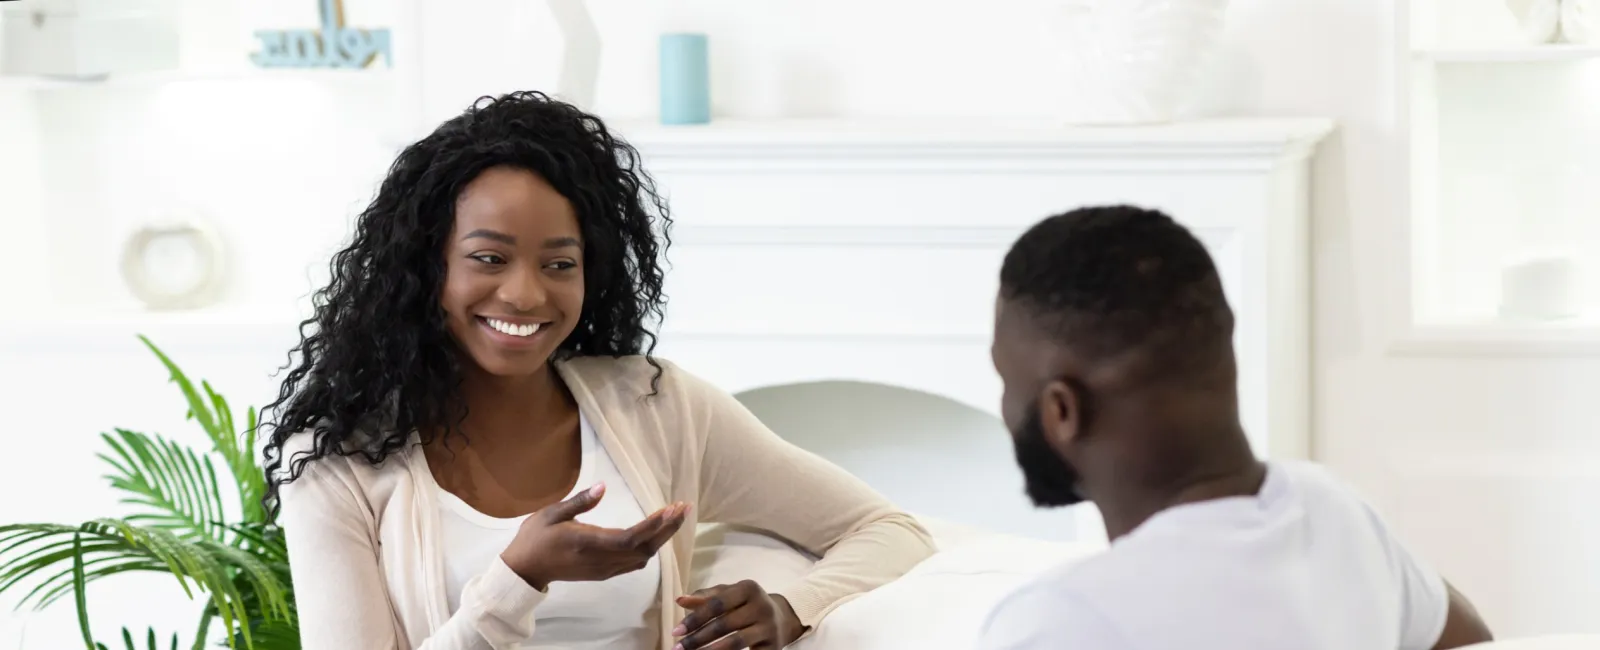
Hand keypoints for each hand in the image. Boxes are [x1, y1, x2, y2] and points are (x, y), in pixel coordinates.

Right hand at [500, 482, 689, 589]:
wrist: (524, 570)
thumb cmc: (535, 537)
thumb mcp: (551, 514)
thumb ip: (579, 501)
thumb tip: (603, 487)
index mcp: (589, 543)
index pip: (631, 537)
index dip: (654, 525)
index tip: (671, 508)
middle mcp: (601, 560)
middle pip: (644, 548)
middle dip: (667, 529)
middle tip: (684, 508)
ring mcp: (604, 569)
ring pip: (642, 558)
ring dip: (661, 539)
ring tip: (674, 518)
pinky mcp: (603, 573)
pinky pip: (633, 563)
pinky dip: (649, 548)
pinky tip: (655, 534)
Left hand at [672, 580, 805, 649]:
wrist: (782, 618)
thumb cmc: (746, 605)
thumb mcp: (729, 595)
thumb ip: (705, 597)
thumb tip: (679, 600)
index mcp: (748, 588)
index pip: (717, 604)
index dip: (695, 618)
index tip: (676, 631)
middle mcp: (762, 606)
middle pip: (724, 624)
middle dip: (698, 638)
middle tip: (678, 648)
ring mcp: (769, 627)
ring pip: (735, 642)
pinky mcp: (774, 645)